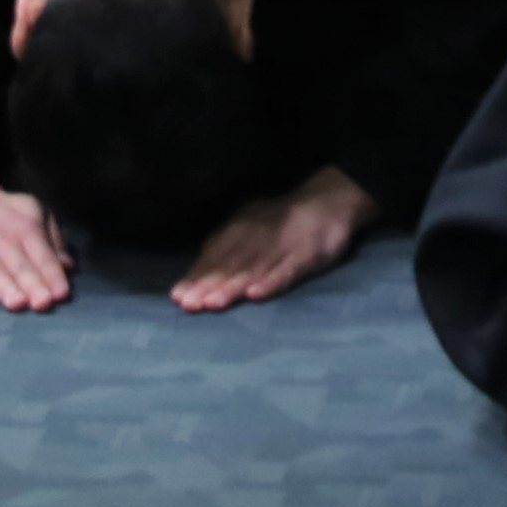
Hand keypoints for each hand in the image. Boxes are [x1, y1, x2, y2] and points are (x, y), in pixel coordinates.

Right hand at [0, 160, 72, 313]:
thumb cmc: (6, 214)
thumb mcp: (35, 214)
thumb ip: (53, 241)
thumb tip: (69, 267)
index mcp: (27, 227)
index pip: (43, 255)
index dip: (53, 275)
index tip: (62, 295)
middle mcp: (3, 237)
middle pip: (20, 266)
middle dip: (32, 284)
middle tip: (43, 303)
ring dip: (5, 287)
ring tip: (17, 304)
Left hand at [172, 166, 373, 313]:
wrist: (329, 201)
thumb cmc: (282, 221)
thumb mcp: (251, 229)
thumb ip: (226, 251)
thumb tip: (195, 276)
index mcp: (240, 230)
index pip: (214, 256)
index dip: (196, 277)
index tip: (177, 297)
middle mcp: (256, 238)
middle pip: (229, 265)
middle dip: (207, 285)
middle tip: (189, 305)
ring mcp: (281, 247)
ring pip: (253, 269)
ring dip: (232, 286)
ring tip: (214, 303)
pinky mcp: (305, 256)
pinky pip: (286, 271)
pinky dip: (270, 282)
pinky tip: (256, 295)